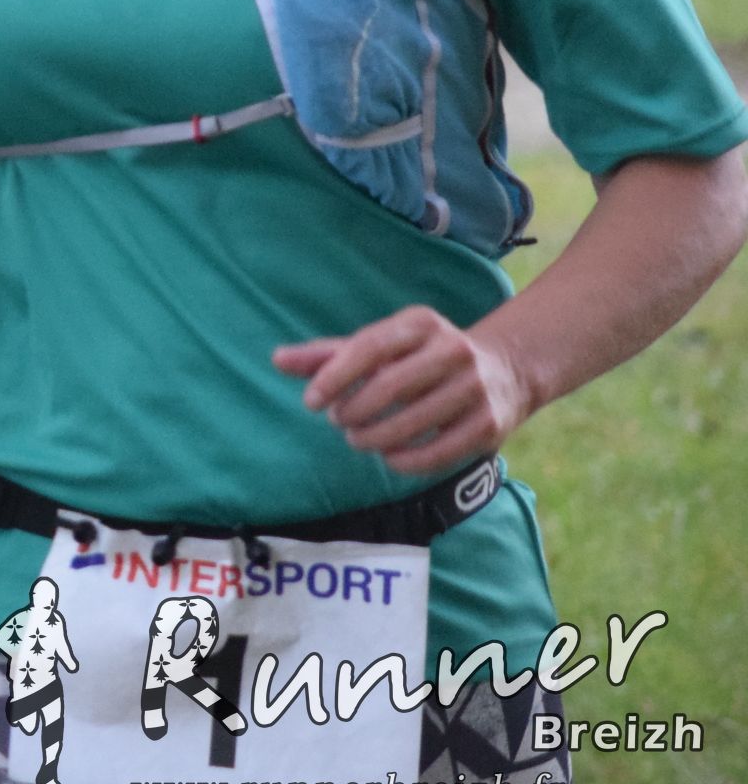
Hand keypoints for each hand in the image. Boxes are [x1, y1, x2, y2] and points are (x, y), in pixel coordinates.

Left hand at [274, 305, 534, 472]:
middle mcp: (454, 350)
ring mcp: (476, 387)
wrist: (507, 368)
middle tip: (338, 421)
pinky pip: (442, 450)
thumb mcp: (381, 345)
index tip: (311, 402)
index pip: (370, 346)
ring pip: (415, 420)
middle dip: (355, 409)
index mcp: (421, 323)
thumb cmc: (421, 357)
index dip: (335, 376)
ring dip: (376, 437)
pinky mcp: (491, 424)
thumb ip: (328, 355)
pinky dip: (407, 460)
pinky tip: (388, 457)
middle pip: (391, 385)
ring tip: (358, 439)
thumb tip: (276, 360)